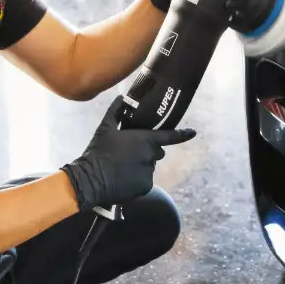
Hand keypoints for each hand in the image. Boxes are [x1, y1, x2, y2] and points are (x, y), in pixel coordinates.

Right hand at [61, 97, 195, 211]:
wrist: (91, 180)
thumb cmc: (98, 151)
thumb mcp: (105, 128)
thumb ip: (116, 111)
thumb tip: (121, 97)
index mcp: (145, 140)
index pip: (169, 136)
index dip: (183, 134)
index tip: (193, 132)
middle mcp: (151, 156)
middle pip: (157, 152)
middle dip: (148, 152)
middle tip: (129, 154)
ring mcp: (149, 172)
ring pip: (150, 167)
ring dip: (141, 166)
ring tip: (122, 167)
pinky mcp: (145, 186)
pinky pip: (145, 180)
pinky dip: (137, 180)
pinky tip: (123, 178)